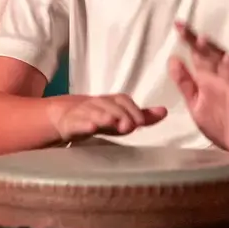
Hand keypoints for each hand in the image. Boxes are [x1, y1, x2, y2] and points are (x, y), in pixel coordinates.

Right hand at [49, 94, 167, 143]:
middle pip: (109, 105)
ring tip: (112, 122)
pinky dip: (84, 124)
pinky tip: (91, 128)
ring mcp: (82, 113)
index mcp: (110, 101)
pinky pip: (76, 122)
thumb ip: (142, 116)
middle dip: (120, 115)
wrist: (64, 118)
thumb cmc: (98, 119)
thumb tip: (164, 111)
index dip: (132, 110)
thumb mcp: (121, 119)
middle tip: (129, 127)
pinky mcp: (70, 123)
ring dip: (104, 116)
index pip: (122, 100)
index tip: (140, 123)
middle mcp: (96, 104)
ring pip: (93, 112)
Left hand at [168, 22, 228, 158]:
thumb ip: (184, 82)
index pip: (197, 54)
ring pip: (225, 64)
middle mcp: (221, 78)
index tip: (177, 25)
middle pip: (210, 55)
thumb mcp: (195, 103)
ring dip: (215, 52)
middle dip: (198, 41)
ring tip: (202, 39)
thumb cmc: (219, 123)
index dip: (188, 40)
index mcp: (207, 78)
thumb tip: (172, 58)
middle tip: (184, 27)